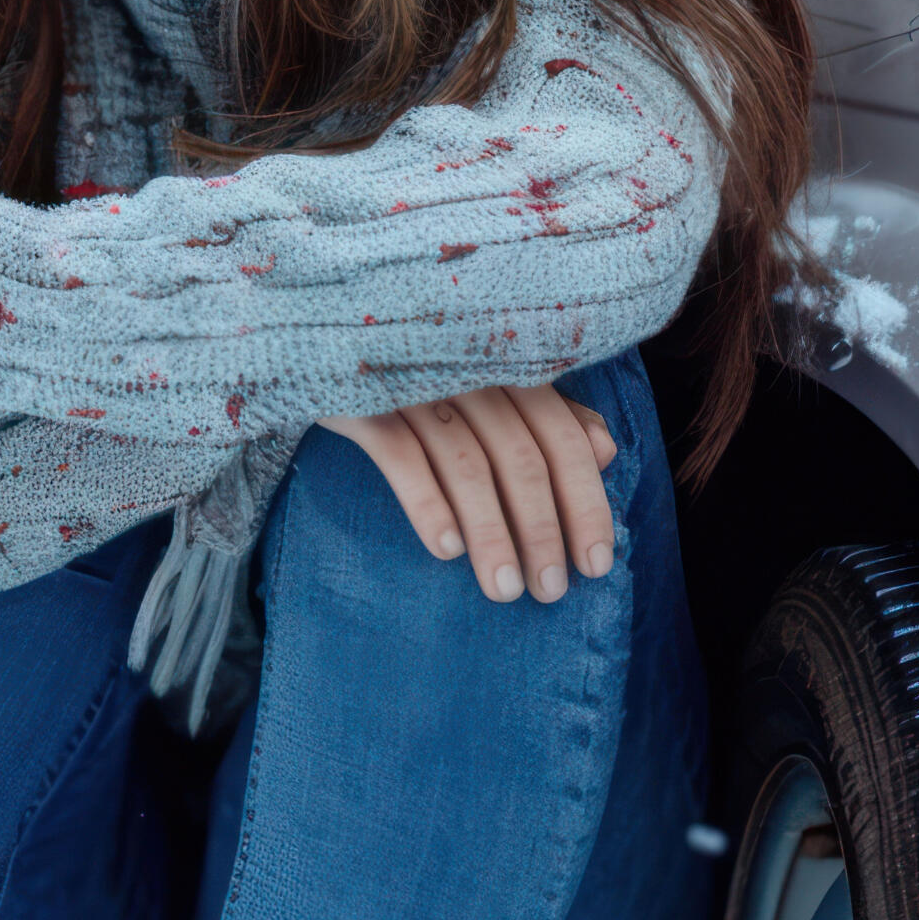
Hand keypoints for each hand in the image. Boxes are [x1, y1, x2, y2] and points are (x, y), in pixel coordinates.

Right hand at [320, 386, 616, 604]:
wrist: (313, 327)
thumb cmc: (415, 364)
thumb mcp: (485, 378)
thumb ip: (547, 410)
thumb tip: (605, 450)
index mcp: (503, 363)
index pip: (560, 436)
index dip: (584, 501)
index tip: (595, 564)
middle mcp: (466, 367)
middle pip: (519, 455)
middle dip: (541, 530)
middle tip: (549, 592)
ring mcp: (412, 378)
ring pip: (467, 462)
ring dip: (491, 532)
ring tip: (503, 590)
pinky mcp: (358, 393)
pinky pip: (400, 451)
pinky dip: (427, 502)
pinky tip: (446, 550)